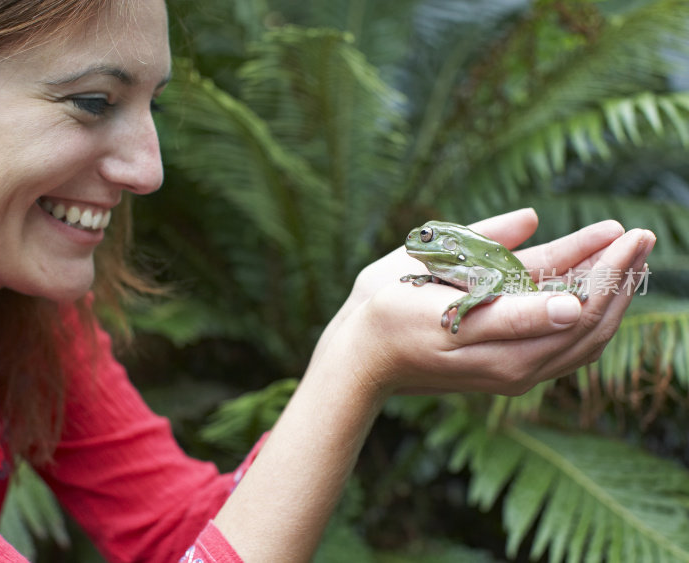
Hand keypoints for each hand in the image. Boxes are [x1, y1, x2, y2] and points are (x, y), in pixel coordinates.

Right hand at [313, 208, 655, 396]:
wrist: (360, 358)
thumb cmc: (388, 316)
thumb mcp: (434, 294)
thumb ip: (499, 288)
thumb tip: (559, 275)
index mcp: (501, 343)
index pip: (576, 306)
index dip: (605, 269)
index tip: (627, 233)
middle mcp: (516, 364)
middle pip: (590, 322)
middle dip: (619, 277)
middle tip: (642, 236)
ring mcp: (515, 370)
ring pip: (584, 337)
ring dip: (612, 295)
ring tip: (630, 255)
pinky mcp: (509, 370)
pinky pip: (567, 346)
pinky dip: (591, 315)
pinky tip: (598, 287)